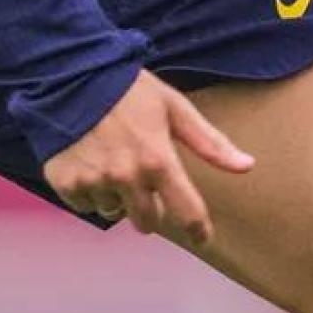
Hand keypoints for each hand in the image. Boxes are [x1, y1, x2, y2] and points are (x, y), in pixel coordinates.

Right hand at [42, 69, 253, 246]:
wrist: (67, 75)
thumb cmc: (127, 89)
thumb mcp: (173, 107)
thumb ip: (209, 142)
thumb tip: (246, 166)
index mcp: (158, 160)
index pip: (187, 212)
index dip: (198, 230)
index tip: (202, 237)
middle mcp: (127, 177)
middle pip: (147, 222)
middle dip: (149, 209)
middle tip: (142, 183)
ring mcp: (94, 182)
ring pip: (113, 212)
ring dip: (116, 198)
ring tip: (110, 165)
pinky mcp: (66, 182)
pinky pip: (84, 205)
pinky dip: (88, 191)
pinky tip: (87, 165)